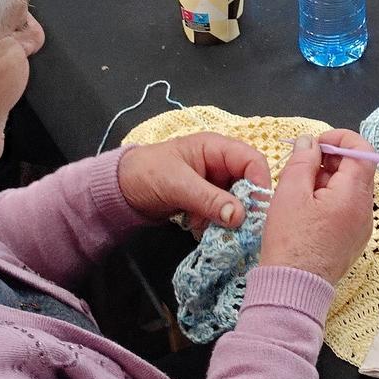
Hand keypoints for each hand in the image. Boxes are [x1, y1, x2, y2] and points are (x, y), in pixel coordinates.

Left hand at [117, 131, 271, 233]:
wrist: (118, 191)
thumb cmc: (146, 174)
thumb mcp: (178, 185)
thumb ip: (209, 199)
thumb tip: (239, 216)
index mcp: (216, 148)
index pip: (252, 161)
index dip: (260, 183)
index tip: (258, 210)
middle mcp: (219, 165)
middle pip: (248, 183)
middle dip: (245, 205)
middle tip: (240, 227)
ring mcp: (213, 184)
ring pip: (236, 201)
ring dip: (228, 218)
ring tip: (213, 229)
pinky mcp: (205, 201)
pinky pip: (221, 213)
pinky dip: (215, 224)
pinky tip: (199, 229)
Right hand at [259, 130, 375, 285]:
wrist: (292, 289)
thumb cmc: (290, 241)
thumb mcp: (290, 193)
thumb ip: (303, 161)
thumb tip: (310, 141)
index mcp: (354, 195)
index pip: (363, 151)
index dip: (341, 139)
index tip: (317, 144)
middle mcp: (365, 210)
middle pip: (357, 170)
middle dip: (331, 160)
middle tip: (302, 166)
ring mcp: (361, 227)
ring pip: (350, 190)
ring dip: (328, 180)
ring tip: (299, 190)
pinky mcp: (353, 240)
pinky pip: (347, 209)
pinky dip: (330, 199)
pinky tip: (306, 209)